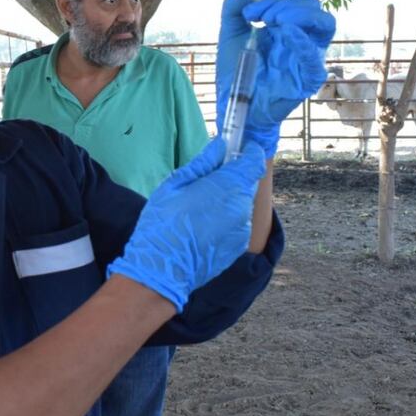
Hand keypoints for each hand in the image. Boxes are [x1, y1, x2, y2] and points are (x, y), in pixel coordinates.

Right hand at [107, 138, 266, 311]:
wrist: (163, 268)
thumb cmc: (163, 222)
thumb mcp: (175, 184)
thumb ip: (203, 163)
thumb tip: (220, 147)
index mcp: (227, 186)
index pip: (252, 160)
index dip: (247, 151)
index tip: (238, 148)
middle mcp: (241, 206)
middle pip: (246, 182)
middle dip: (232, 178)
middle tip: (207, 181)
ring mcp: (242, 228)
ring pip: (241, 204)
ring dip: (228, 200)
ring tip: (200, 208)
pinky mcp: (238, 245)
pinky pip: (237, 223)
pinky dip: (225, 219)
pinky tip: (202, 226)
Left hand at [216, 0, 335, 156]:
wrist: (233, 103)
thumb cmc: (235, 70)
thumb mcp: (229, 33)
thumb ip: (233, 7)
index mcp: (285, 27)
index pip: (296, 2)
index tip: (250, 11)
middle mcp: (300, 39)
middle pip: (313, 8)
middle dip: (288, 4)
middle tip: (264, 16)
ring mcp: (307, 57)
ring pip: (324, 24)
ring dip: (301, 15)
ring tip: (275, 20)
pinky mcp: (308, 78)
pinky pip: (316, 57)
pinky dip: (304, 41)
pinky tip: (287, 34)